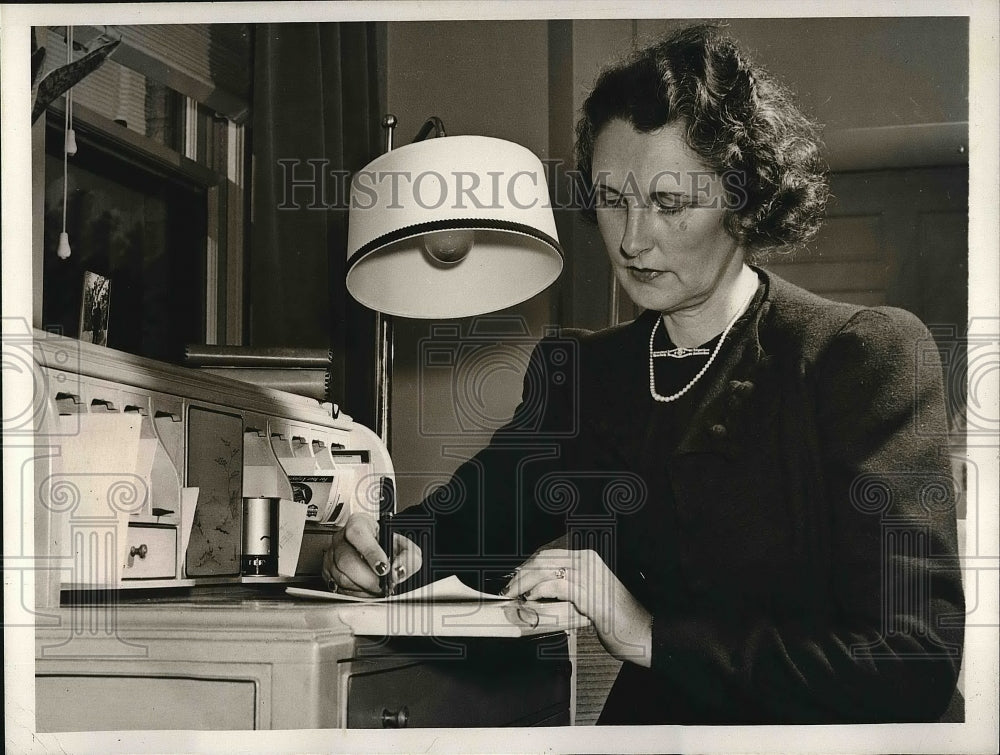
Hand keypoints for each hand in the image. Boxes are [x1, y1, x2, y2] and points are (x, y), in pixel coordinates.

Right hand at [320, 513, 421, 596]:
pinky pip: (338, 588)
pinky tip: (367, 590)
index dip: (370, 552)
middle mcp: (341, 538)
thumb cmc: (388, 546)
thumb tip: (398, 570)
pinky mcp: (328, 573)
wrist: (381, 554)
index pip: (357, 534)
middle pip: (346, 560)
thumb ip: (408, 557)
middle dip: (367, 578)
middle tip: (382, 584)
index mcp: (359, 523)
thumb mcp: (405, 547)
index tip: (383, 567)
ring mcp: (332, 556)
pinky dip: (355, 593)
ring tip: (377, 587)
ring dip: (362, 588)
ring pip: (341, 577)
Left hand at [503, 548, 651, 666]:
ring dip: (524, 582)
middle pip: (544, 558)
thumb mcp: (590, 594)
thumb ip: (568, 586)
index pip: (549, 552)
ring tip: (515, 593)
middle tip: (509, 586)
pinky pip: (554, 585)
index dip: (528, 563)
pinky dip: (537, 592)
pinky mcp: (587, 591)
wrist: (639, 630)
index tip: (516, 575)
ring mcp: (588, 573)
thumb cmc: (616, 616)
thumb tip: (539, 586)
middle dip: (521, 572)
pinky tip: (531, 600)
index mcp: (588, 556)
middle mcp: (588, 559)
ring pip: (545, 569)